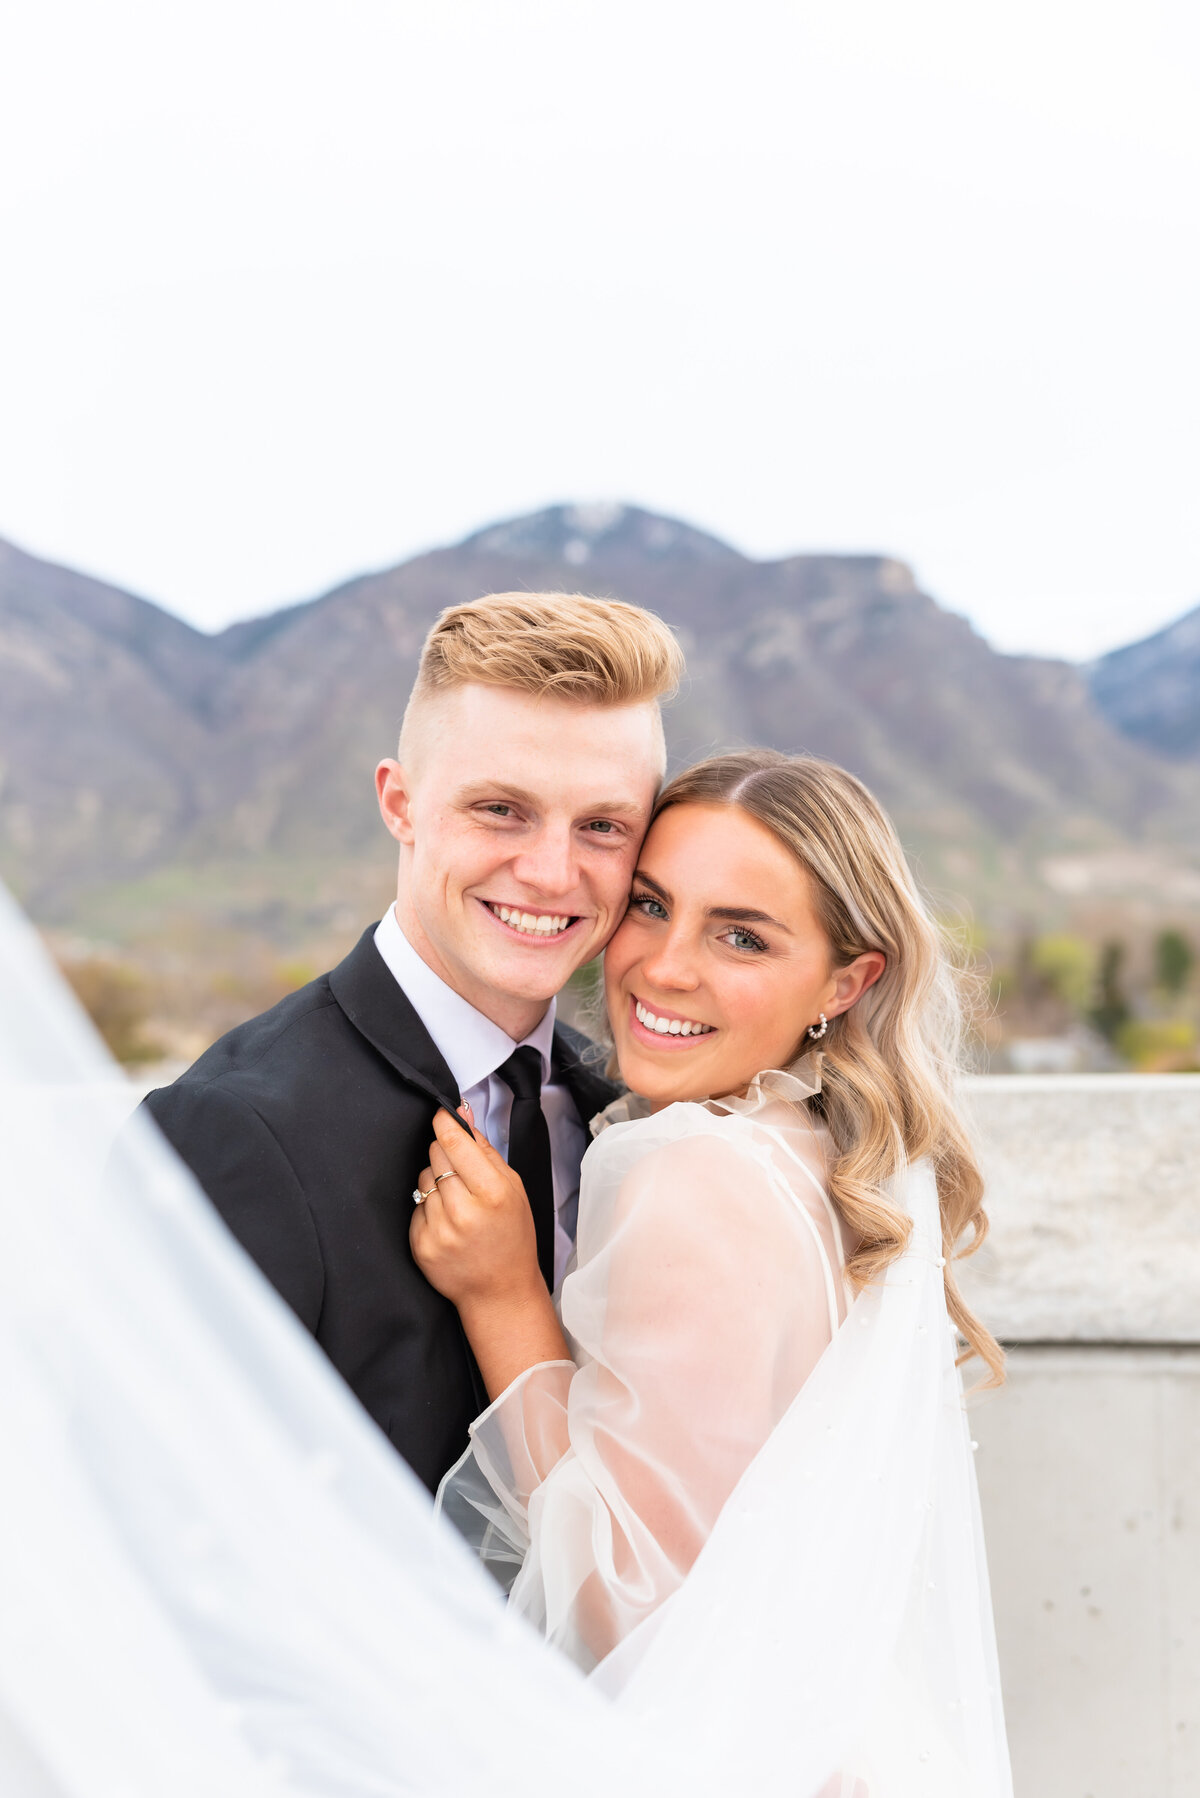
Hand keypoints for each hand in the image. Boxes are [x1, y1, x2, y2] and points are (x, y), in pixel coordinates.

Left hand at [410, 1106, 542, 1310]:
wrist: (499, 1292)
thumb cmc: (512, 1238)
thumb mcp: (514, 1189)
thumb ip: (486, 1151)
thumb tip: (463, 1115)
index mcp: (492, 1194)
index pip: (455, 1144)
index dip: (445, 1123)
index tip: (441, 1114)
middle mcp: (463, 1212)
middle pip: (436, 1156)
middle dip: (445, 1153)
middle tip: (461, 1170)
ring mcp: (439, 1231)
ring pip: (423, 1179)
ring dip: (436, 1181)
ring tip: (457, 1201)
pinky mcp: (421, 1246)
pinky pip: (416, 1206)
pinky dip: (429, 1207)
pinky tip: (448, 1221)